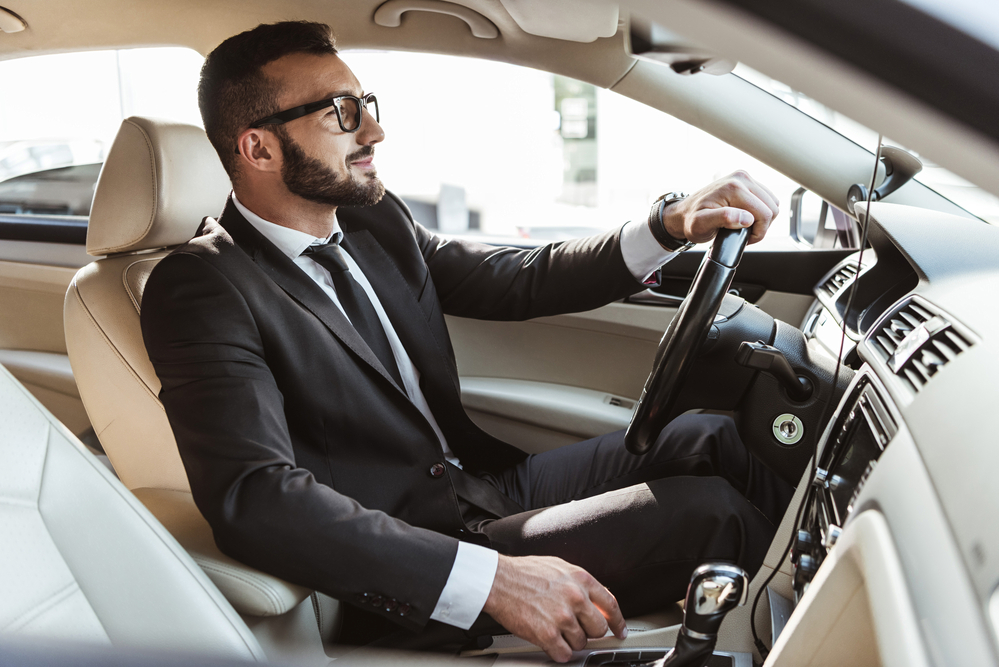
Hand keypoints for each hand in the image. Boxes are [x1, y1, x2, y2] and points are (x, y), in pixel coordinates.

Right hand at [483, 555, 627, 662]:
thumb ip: (580, 582)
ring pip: (581, 643)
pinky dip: (558, 652)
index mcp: (581, 579)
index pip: (610, 605)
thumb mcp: (559, 567)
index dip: (617, 621)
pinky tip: (550, 642)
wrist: (498, 581)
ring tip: (555, 629)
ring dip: (570, 641)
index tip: (619, 630)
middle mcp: (575, 598)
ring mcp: (562, 617)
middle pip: (598, 628)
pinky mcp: (547, 634)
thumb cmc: (524, 572)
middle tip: (576, 629)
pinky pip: (564, 654)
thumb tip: (596, 597)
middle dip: (589, 632)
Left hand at [662, 171, 779, 245]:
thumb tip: (746, 218)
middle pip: (772, 207)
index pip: (765, 213)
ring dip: (762, 219)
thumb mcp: (701, 225)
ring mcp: (744, 177)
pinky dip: (760, 211)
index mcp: (734, 188)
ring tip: (744, 227)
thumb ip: (724, 219)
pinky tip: (746, 218)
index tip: (744, 239)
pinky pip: (766, 198)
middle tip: (745, 234)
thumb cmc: (691, 221)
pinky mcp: (746, 181)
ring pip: (772, 203)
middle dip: (762, 225)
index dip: (758, 232)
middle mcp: (741, 178)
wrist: (684, 213)